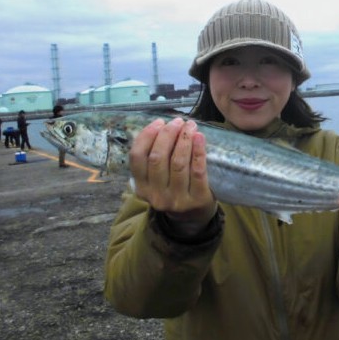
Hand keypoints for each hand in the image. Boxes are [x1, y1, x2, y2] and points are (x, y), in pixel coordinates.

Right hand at [129, 117, 215, 235]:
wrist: (193, 217)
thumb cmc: (173, 190)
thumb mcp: (155, 181)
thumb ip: (153, 160)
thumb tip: (160, 126)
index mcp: (142, 188)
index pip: (137, 158)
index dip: (147, 136)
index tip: (159, 122)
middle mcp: (156, 195)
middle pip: (158, 158)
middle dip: (168, 134)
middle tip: (178, 122)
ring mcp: (176, 199)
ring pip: (178, 163)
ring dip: (184, 140)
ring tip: (190, 126)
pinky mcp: (197, 199)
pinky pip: (197, 171)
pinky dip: (198, 151)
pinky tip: (200, 138)